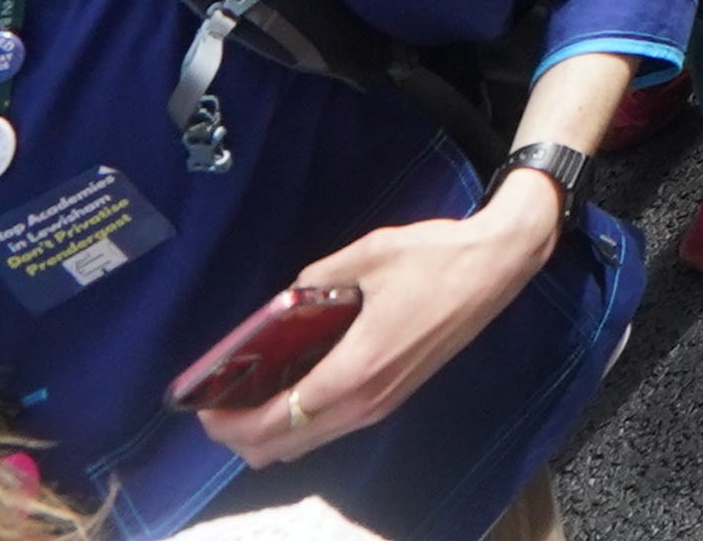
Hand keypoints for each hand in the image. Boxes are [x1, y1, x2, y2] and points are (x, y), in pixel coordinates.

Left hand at [213, 178, 568, 463]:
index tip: (204, 409)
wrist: (498, 266)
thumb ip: (317, 279)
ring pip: (310, 443)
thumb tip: (285, 299)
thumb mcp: (367, 254)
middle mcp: (366, 401)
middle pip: (287, 446)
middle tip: (219, 403)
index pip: (278, 421)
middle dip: (243, 436)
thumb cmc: (434, 258)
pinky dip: (301, 421)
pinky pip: (332, 427)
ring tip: (247, 396)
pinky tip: (292, 385)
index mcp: (354, 370)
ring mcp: (383, 404)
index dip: (233, 425)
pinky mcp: (394, 396)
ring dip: (272, 432)